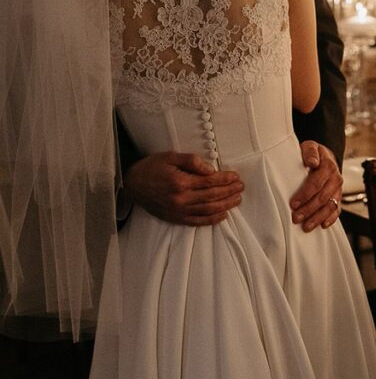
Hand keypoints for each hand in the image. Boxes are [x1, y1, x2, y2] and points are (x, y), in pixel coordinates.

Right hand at [123, 152, 243, 225]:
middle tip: (241, 187)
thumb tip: (211, 169)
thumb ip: (192, 161)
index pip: (210, 181)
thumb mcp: (170, 156)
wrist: (132, 185)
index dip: (226, 179)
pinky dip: (213, 219)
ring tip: (237, 199)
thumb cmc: (152, 168)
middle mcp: (182, 199)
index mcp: (181, 182)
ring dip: (226, 205)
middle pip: (213, 197)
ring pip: (209, 210)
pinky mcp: (177, 219)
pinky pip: (198, 221)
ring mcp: (179, 211)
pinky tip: (223, 215)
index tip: (236, 176)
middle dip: (229, 191)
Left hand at [290, 141, 343, 231]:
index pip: (316, 183)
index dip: (305, 195)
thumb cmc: (313, 154)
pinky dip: (331, 219)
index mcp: (329, 166)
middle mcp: (336, 179)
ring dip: (318, 218)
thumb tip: (312, 162)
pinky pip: (337, 210)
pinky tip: (322, 225)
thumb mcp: (310, 147)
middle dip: (308, 209)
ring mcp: (338, 190)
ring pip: (330, 206)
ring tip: (306, 226)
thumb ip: (309, 152)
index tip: (293, 204)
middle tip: (296, 218)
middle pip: (322, 198)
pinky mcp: (338, 198)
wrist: (325, 157)